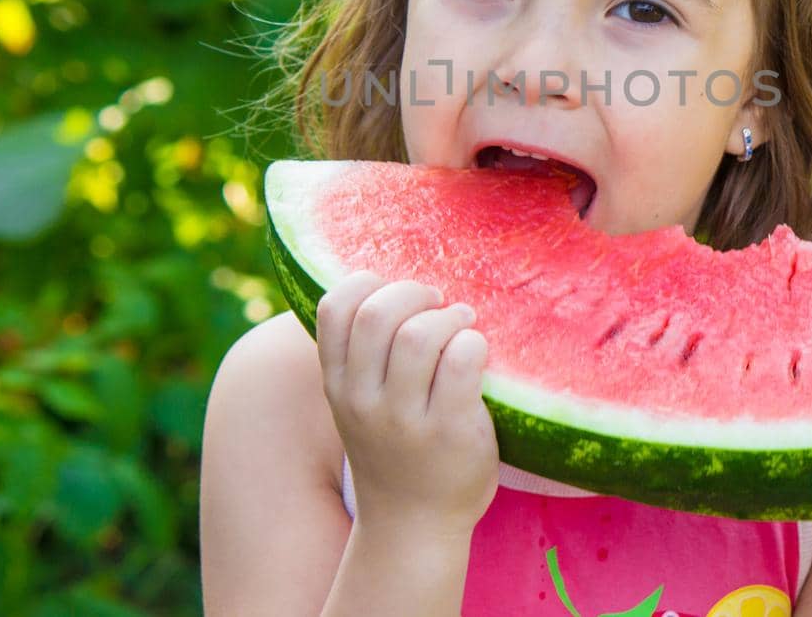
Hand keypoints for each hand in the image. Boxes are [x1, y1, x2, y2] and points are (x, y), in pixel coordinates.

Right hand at [315, 271, 499, 535]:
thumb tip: (388, 286)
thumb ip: (360, 358)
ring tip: (461, 324)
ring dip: (449, 316)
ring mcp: (407, 420)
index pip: (333, 309)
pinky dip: (475, 341)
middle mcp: (365, 401)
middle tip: (436, 304)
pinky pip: (464, 359)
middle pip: (378, 314)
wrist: (414, 528)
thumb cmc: (394, 452)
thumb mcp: (357, 407)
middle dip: (414, 292)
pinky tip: (478, 351)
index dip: (366, 283)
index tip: (392, 292)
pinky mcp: (452, 431)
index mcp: (339, 386)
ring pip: (421, 335)